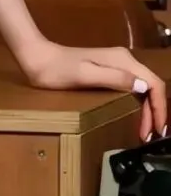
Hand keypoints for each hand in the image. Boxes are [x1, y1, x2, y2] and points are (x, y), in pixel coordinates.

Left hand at [18, 38, 168, 140]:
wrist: (37, 59)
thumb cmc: (57, 70)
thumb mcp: (85, 76)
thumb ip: (114, 79)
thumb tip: (143, 87)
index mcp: (123, 60)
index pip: (154, 83)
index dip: (160, 107)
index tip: (158, 129)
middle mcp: (124, 60)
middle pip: (150, 87)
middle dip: (154, 112)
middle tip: (149, 137)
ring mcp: (117, 65)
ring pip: (143, 88)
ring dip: (147, 110)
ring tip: (144, 132)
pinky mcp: (108, 71)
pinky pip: (131, 89)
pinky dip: (137, 105)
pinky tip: (134, 117)